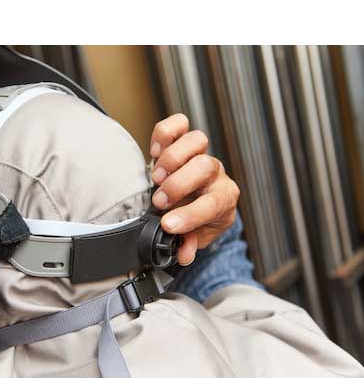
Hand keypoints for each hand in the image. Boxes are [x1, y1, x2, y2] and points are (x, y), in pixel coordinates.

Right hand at [150, 114, 239, 265]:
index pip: (213, 203)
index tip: (167, 225)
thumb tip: (184, 254)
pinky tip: (155, 151)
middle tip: (158, 201)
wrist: (198, 199)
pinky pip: (179, 124)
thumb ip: (189, 244)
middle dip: (178, 185)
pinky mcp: (184, 140)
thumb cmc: (198, 217)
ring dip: (172, 158)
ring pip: (197, 140)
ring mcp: (201, 154)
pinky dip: (165, 133)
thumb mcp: (196, 237)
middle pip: (205, 166)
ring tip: (155, 177)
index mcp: (223, 199)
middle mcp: (215, 174)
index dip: (190, 215)